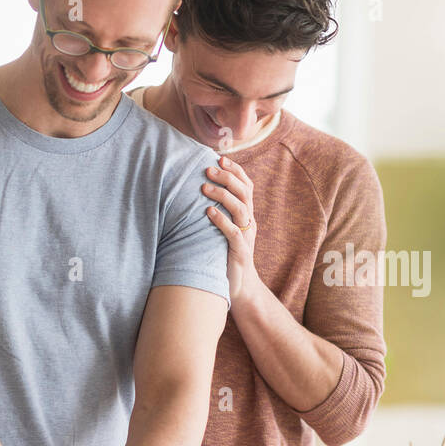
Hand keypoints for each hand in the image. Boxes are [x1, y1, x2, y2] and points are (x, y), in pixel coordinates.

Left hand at [203, 156, 259, 303]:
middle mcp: (249, 222)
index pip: (246, 186)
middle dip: (227, 178)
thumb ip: (217, 211)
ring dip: (223, 195)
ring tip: (204, 188)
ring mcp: (247, 236)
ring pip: (240, 208)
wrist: (239, 286)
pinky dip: (221, 220)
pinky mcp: (240, 251)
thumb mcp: (223, 229)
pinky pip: (234, 232)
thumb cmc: (225, 254)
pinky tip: (208, 212)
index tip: (220, 159)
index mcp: (247, 214)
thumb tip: (195, 190)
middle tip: (208, 169)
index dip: (236, 170)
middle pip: (245, 192)